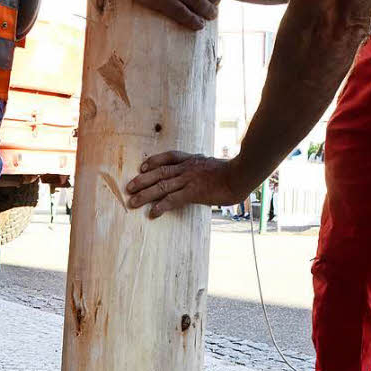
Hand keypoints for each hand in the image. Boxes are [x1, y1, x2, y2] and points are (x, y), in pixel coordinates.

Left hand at [126, 151, 240, 217]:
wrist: (241, 174)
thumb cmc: (232, 172)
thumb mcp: (215, 166)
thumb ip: (204, 168)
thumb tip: (203, 175)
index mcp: (192, 159)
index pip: (169, 157)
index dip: (154, 161)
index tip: (142, 166)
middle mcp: (187, 168)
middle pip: (159, 172)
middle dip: (142, 180)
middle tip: (129, 187)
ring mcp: (189, 179)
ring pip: (162, 186)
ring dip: (145, 194)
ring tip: (133, 202)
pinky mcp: (194, 192)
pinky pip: (173, 199)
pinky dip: (161, 206)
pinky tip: (153, 213)